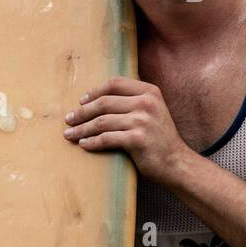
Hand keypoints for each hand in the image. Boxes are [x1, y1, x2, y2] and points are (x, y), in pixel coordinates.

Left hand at [62, 76, 190, 185]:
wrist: (177, 162)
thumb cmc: (160, 138)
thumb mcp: (153, 111)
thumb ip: (134, 100)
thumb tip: (100, 96)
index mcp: (149, 92)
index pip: (115, 83)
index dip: (95, 91)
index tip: (82, 101)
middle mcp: (146, 103)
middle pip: (104, 102)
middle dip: (82, 112)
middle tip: (69, 119)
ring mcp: (142, 121)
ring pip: (102, 121)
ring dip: (82, 128)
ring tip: (70, 134)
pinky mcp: (137, 139)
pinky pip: (106, 138)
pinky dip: (91, 142)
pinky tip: (83, 144)